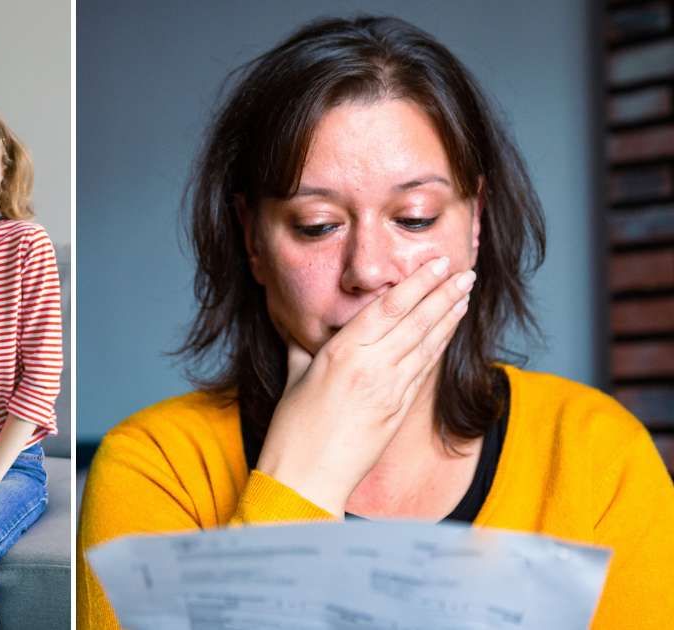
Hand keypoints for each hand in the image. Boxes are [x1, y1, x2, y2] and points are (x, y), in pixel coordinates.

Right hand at [255, 256, 474, 514]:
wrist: (307, 478)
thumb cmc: (292, 432)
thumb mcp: (294, 378)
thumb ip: (303, 349)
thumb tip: (303, 331)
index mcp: (341, 354)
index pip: (387, 309)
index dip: (416, 284)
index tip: (435, 264)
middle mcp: (370, 368)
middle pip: (415, 322)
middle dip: (442, 293)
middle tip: (465, 271)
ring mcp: (389, 390)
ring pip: (427, 344)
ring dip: (449, 316)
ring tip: (465, 294)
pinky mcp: (398, 411)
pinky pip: (424, 370)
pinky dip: (439, 347)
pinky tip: (449, 332)